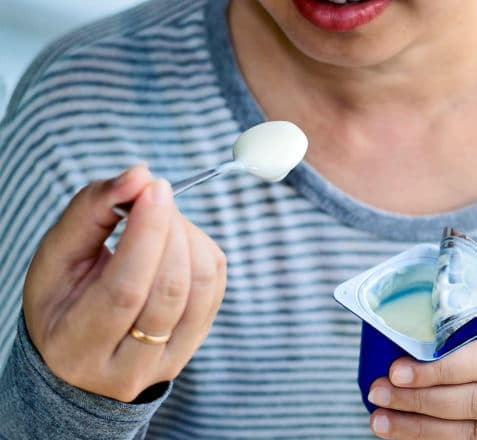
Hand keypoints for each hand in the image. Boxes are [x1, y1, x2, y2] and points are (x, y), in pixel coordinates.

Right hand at [23, 165, 226, 401]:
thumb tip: (141, 175)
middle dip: (169, 228)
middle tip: (156, 194)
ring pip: (199, 287)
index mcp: (77, 347)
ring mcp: (168, 362)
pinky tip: (177, 241)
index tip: (154, 188)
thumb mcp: (57, 257)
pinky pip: (214, 287)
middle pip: (169, 289)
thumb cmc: (62, 299)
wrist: (79, 357)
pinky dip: (202, 251)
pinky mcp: (196, 343)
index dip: (146, 234)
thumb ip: (91, 210)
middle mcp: (128, 368)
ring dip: (188, 236)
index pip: (125, 290)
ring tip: (163, 217)